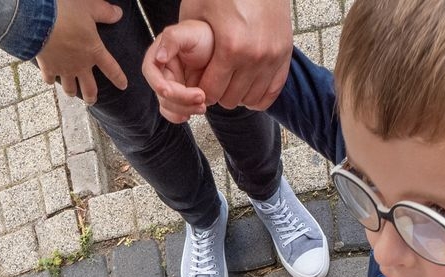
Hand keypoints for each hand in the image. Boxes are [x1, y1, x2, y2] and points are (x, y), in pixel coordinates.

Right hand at [35, 0, 126, 104]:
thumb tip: (118, 13)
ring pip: (70, 88)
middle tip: (91, 101)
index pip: (112, 69)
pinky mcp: (47, 67)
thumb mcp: (89, 7)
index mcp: (94, 52)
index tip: (123, 86)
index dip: (118, 78)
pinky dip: (50, 80)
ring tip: (72, 93)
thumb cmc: (66, 11)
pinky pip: (49, 79)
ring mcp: (63, 68)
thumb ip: (104, 12)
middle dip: (91, 96)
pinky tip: (49, 80)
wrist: (37, 19)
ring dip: (72, 91)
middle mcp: (81, 65)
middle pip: (89, 88)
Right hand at [142, 21, 212, 122]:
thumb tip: (159, 57)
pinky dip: (181, 116)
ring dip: (184, 109)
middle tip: (201, 97)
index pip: (150, 72)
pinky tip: (192, 114)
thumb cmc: (204, 36)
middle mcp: (162, 72)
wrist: (221, 49)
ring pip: (168, 105)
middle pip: (161, 93)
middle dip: (180, 100)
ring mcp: (172, 86)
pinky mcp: (182, 98)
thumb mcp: (189, 32)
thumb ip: (172, 40)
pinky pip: (175, 112)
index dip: (157, 84)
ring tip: (203, 105)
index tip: (169, 91)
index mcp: (159, 55)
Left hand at [178, 0, 292, 108]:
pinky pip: (271, 94)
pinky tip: (247, 86)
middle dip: (219, 94)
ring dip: (238, 96)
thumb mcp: (195, 8)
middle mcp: (254, 58)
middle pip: (231, 100)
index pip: (212, 92)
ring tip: (229, 82)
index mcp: (230, 47)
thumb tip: (160, 60)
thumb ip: (177, 38)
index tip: (199, 82)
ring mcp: (272, 59)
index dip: (202, 91)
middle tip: (214, 81)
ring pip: (251, 100)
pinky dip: (257, 95)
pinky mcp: (284, 57)